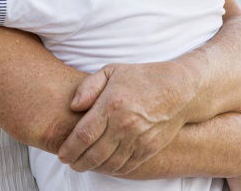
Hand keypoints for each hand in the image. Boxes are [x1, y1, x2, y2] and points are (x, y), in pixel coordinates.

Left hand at [56, 61, 196, 175]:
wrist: (178, 90)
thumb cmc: (141, 78)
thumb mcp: (111, 71)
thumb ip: (88, 87)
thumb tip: (74, 107)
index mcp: (111, 105)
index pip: (83, 136)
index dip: (69, 149)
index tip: (62, 153)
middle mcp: (124, 125)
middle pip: (93, 154)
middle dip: (77, 162)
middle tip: (69, 162)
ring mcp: (138, 139)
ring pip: (109, 164)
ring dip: (93, 167)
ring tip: (84, 164)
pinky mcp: (149, 149)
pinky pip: (126, 166)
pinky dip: (112, 169)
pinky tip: (104, 165)